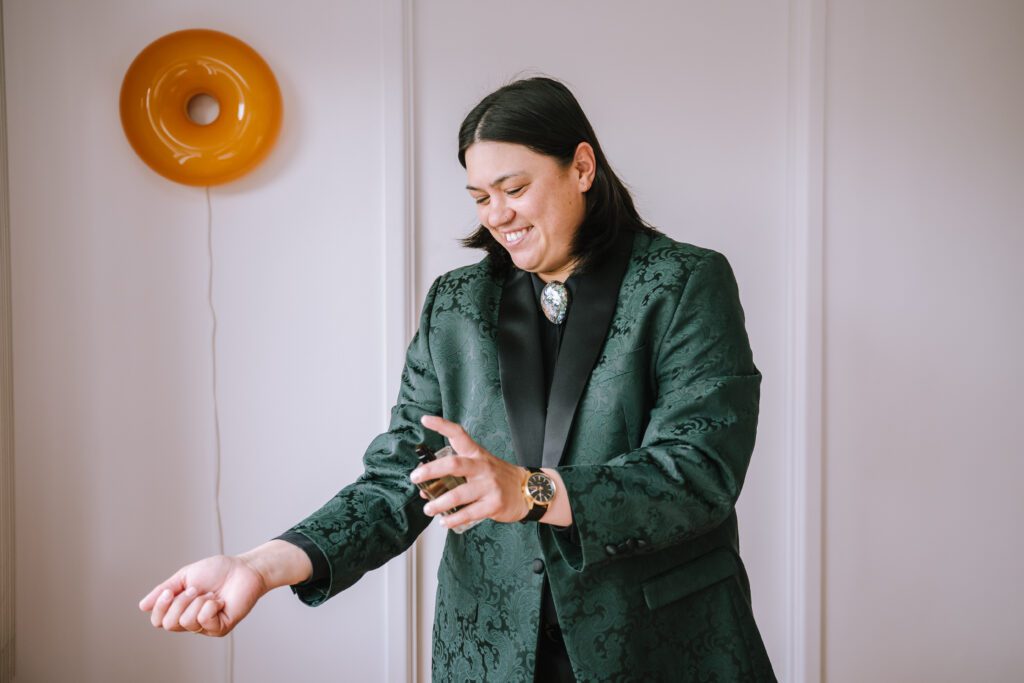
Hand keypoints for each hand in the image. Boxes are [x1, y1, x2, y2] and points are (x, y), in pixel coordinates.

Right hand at [138, 554, 266, 636]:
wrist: (243, 569)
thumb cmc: (217, 571)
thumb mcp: (185, 576)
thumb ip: (164, 590)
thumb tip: (142, 606)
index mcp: (180, 609)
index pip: (158, 621)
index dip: (160, 607)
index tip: (170, 591)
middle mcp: (190, 621)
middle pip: (169, 624)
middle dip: (180, 602)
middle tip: (196, 589)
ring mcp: (205, 627)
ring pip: (186, 622)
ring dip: (198, 602)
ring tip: (211, 594)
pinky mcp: (220, 628)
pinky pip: (204, 621)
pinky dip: (210, 606)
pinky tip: (220, 601)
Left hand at [413, 415, 530, 527]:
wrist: (530, 490)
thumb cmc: (499, 477)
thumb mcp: (480, 467)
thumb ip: (455, 476)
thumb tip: (426, 490)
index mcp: (477, 454)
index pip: (459, 434)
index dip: (442, 426)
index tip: (425, 420)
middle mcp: (482, 467)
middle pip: (454, 465)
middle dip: (431, 471)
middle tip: (416, 477)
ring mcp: (488, 486)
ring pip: (458, 494)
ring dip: (439, 503)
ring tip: (428, 508)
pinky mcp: (494, 504)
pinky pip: (469, 513)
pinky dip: (453, 519)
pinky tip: (445, 521)